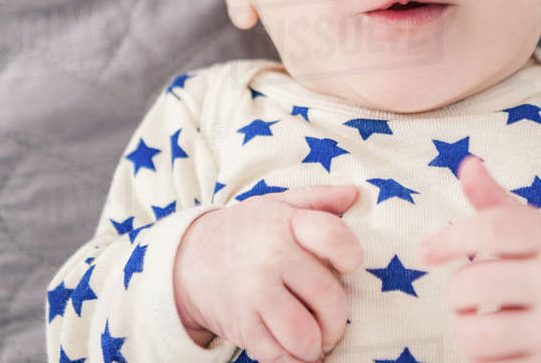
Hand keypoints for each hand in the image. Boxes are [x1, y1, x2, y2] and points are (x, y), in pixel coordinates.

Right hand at [174, 183, 362, 362]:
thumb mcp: (275, 205)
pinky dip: (291, 360)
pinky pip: (278, 355)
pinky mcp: (241, 323)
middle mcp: (271, 256)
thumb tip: (354, 193)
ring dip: (316, 345)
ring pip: (305, 334)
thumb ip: (316, 199)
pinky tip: (292, 350)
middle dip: (337, 320)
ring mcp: (254, 292)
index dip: (350, 255)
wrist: (187, 259)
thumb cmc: (243, 231)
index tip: (347, 266)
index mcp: (285, 223)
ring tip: (313, 340)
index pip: (334, 237)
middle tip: (331, 322)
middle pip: (328, 297)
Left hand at [416, 156, 540, 362]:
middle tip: (466, 295)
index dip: (448, 238)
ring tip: (481, 324)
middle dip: (457, 292)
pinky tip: (503, 349)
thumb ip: (501, 205)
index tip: (424, 252)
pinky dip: (488, 360)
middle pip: (472, 285)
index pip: (491, 229)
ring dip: (467, 331)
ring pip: (476, 335)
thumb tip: (466, 163)